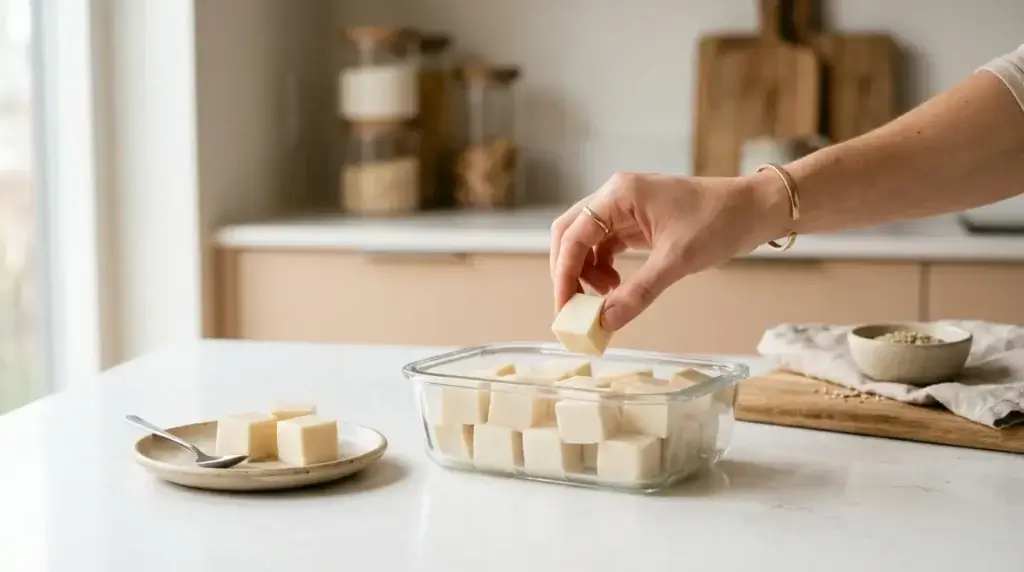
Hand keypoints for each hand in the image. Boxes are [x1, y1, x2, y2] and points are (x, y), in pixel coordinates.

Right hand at [549, 172, 784, 330]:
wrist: (755, 209)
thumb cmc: (720, 222)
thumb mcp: (677, 261)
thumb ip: (637, 293)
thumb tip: (604, 322)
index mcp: (619, 194)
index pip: (573, 235)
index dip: (564, 274)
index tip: (564, 308)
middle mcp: (616, 196)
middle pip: (571, 234)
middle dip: (569, 273)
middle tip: (574, 309)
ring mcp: (626, 207)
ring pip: (586, 241)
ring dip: (586, 272)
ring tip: (605, 298)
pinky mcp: (637, 220)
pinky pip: (606, 245)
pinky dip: (603, 268)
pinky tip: (616, 287)